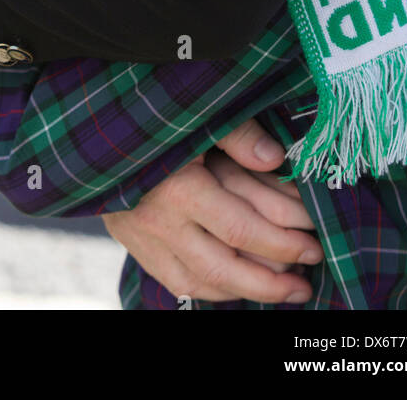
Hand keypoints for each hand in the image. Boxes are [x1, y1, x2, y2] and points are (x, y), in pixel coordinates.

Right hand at [102, 119, 322, 303]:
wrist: (91, 126)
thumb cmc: (152, 115)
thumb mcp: (195, 115)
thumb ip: (237, 134)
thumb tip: (277, 159)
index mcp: (180, 188)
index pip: (244, 230)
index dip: (284, 244)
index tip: (314, 245)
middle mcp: (161, 221)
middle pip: (226, 268)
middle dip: (272, 281)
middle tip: (307, 283)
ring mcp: (144, 238)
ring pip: (201, 283)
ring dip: (246, 292)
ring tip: (284, 292)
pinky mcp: (134, 243)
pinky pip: (176, 281)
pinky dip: (209, 290)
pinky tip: (235, 288)